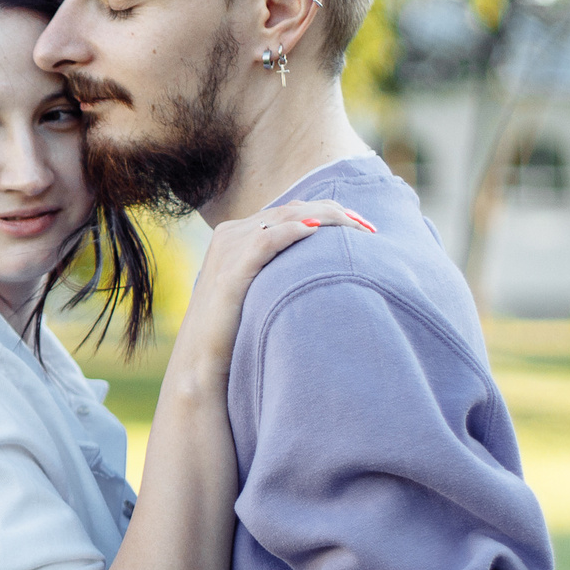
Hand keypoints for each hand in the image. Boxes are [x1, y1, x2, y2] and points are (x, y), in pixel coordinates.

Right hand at [175, 199, 371, 375]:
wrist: (200, 360)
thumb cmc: (232, 331)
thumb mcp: (255, 291)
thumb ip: (275, 270)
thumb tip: (314, 269)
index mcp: (236, 234)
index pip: (290, 210)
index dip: (329, 212)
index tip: (362, 225)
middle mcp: (231, 234)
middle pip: (292, 208)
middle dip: (335, 213)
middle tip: (369, 227)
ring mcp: (228, 249)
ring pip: (285, 217)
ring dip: (326, 218)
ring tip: (357, 228)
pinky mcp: (229, 271)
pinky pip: (266, 241)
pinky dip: (293, 232)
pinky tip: (317, 233)